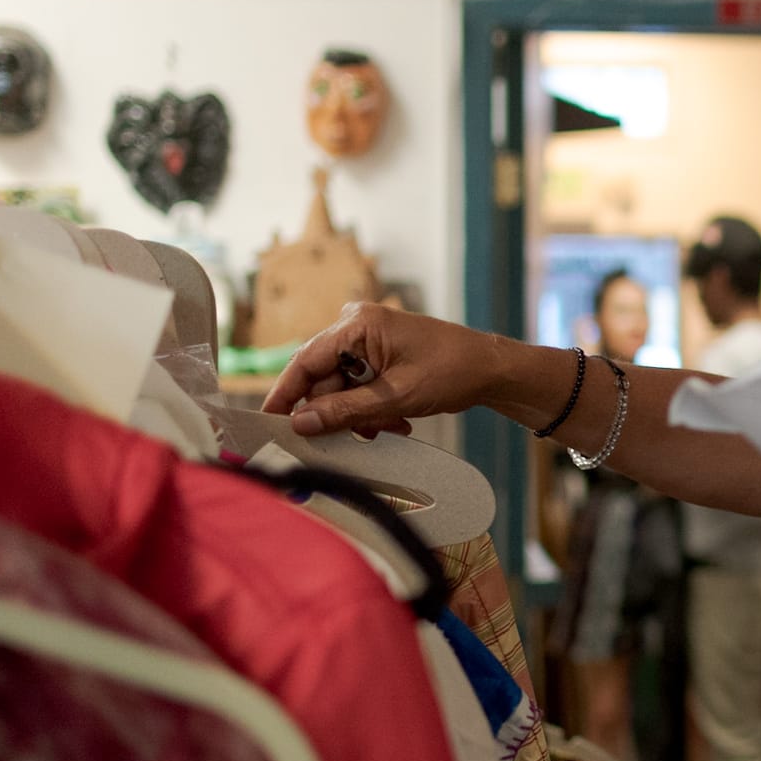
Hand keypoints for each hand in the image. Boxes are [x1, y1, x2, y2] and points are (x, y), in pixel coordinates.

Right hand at [264, 303, 503, 436]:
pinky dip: (372, 409)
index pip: (306, 361)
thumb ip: (346, 411)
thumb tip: (302, 423)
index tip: (269, 421)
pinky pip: (359, 388)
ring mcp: (368, 341)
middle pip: (323, 379)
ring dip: (360, 414)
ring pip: (342, 389)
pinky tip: (396, 421)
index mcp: (357, 324)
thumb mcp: (396, 397)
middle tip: (352, 436)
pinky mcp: (379, 356)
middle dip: (338, 412)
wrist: (491, 370)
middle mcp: (357, 326)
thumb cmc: (453, 371)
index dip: (286, 394)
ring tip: (390, 425)